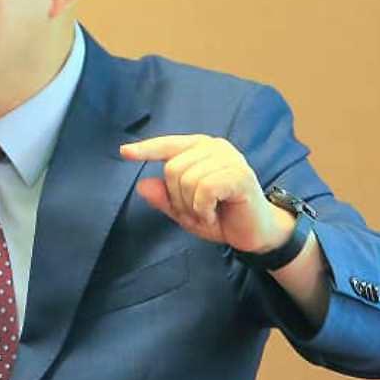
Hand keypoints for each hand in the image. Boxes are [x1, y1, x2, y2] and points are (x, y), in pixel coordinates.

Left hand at [120, 135, 292, 253]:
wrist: (255, 234)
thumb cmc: (221, 216)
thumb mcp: (185, 210)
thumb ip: (164, 198)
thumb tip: (142, 185)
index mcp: (200, 148)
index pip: (167, 145)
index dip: (145, 149)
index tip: (123, 152)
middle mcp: (214, 147)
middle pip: (172, 169)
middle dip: (178, 198)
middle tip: (196, 211)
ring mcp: (230, 158)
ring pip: (186, 180)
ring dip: (192, 206)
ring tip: (208, 213)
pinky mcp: (240, 175)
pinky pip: (204, 189)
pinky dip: (203, 209)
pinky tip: (215, 214)